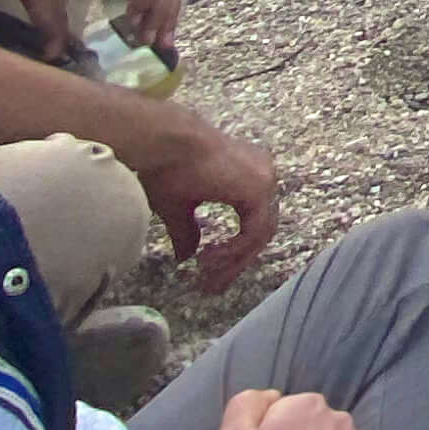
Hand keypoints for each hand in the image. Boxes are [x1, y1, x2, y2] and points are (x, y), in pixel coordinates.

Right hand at [134, 107, 282, 291]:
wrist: (164, 143)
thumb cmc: (166, 167)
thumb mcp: (179, 207)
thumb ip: (188, 231)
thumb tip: (186, 256)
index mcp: (250, 177)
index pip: (254, 224)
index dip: (236, 253)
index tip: (213, 276)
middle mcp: (263, 176)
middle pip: (260, 232)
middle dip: (236, 263)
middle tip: (213, 286)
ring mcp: (264, 180)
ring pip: (260, 235)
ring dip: (233, 260)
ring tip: (207, 275)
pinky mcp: (258, 188)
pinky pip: (254, 231)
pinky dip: (234, 249)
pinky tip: (208, 258)